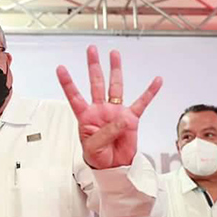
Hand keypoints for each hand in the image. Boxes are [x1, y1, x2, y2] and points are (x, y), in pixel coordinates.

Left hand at [56, 45, 161, 169]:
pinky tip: (156, 81)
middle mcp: (100, 110)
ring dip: (115, 70)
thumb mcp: (94, 146)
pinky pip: (141, 103)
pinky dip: (150, 92)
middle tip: (91, 50)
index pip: (74, 96)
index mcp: (86, 116)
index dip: (68, 83)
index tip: (61, 68)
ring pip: (116, 86)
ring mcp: (116, 112)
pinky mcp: (131, 119)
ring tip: (115, 54)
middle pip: (96, 83)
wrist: (112, 167)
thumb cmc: (97, 156)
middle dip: (93, 66)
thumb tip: (123, 118)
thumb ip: (106, 132)